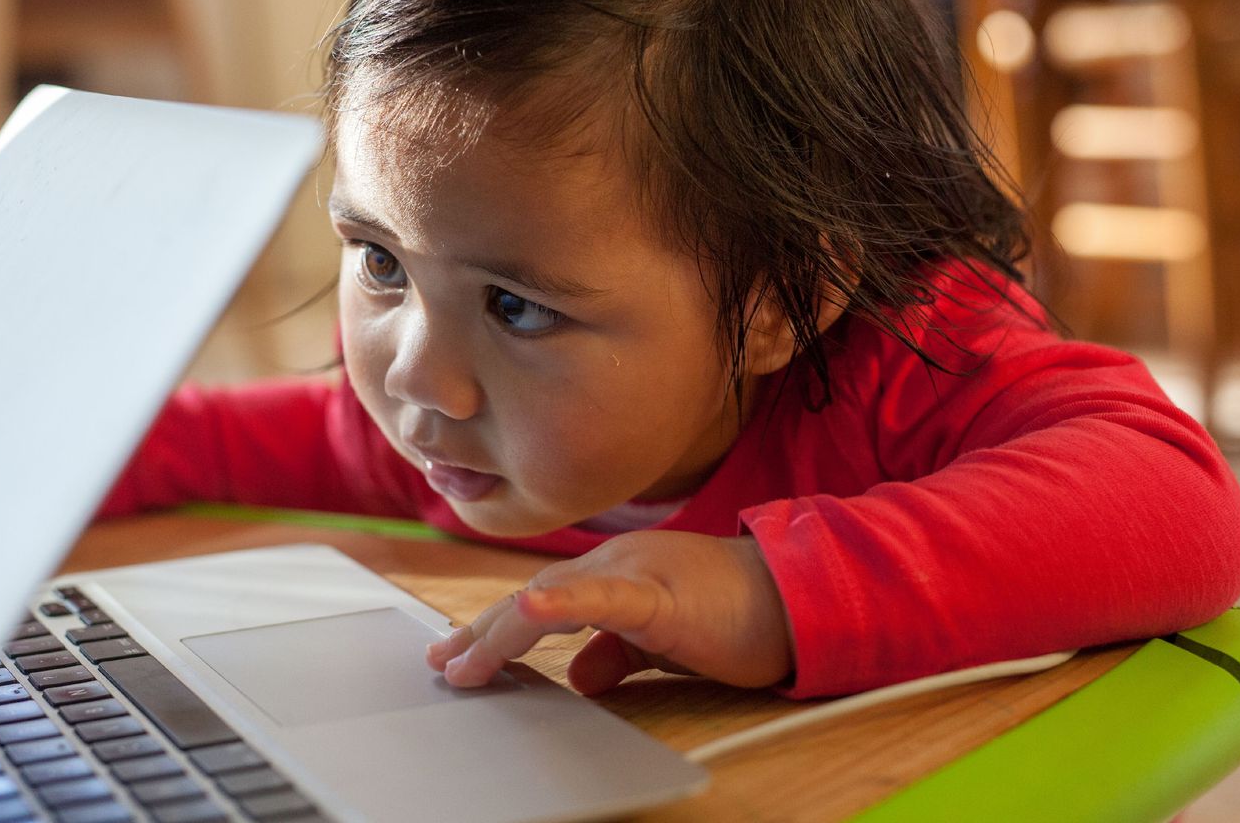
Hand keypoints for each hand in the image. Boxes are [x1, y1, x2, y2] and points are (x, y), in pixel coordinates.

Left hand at [426, 531, 793, 694]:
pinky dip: (564, 604)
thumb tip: (580, 675)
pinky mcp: (662, 594)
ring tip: (465, 658)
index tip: (456, 652)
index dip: (494, 625)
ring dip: (503, 630)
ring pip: (554, 597)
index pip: (541, 598)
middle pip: (532, 596)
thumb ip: (619, 653)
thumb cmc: (736, 615)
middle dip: (483, 632)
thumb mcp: (662, 641)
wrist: (796, 598)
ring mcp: (636, 573)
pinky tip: (532, 609)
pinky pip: (605, 598)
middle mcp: (615, 564)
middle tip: (443, 663)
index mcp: (614, 573)